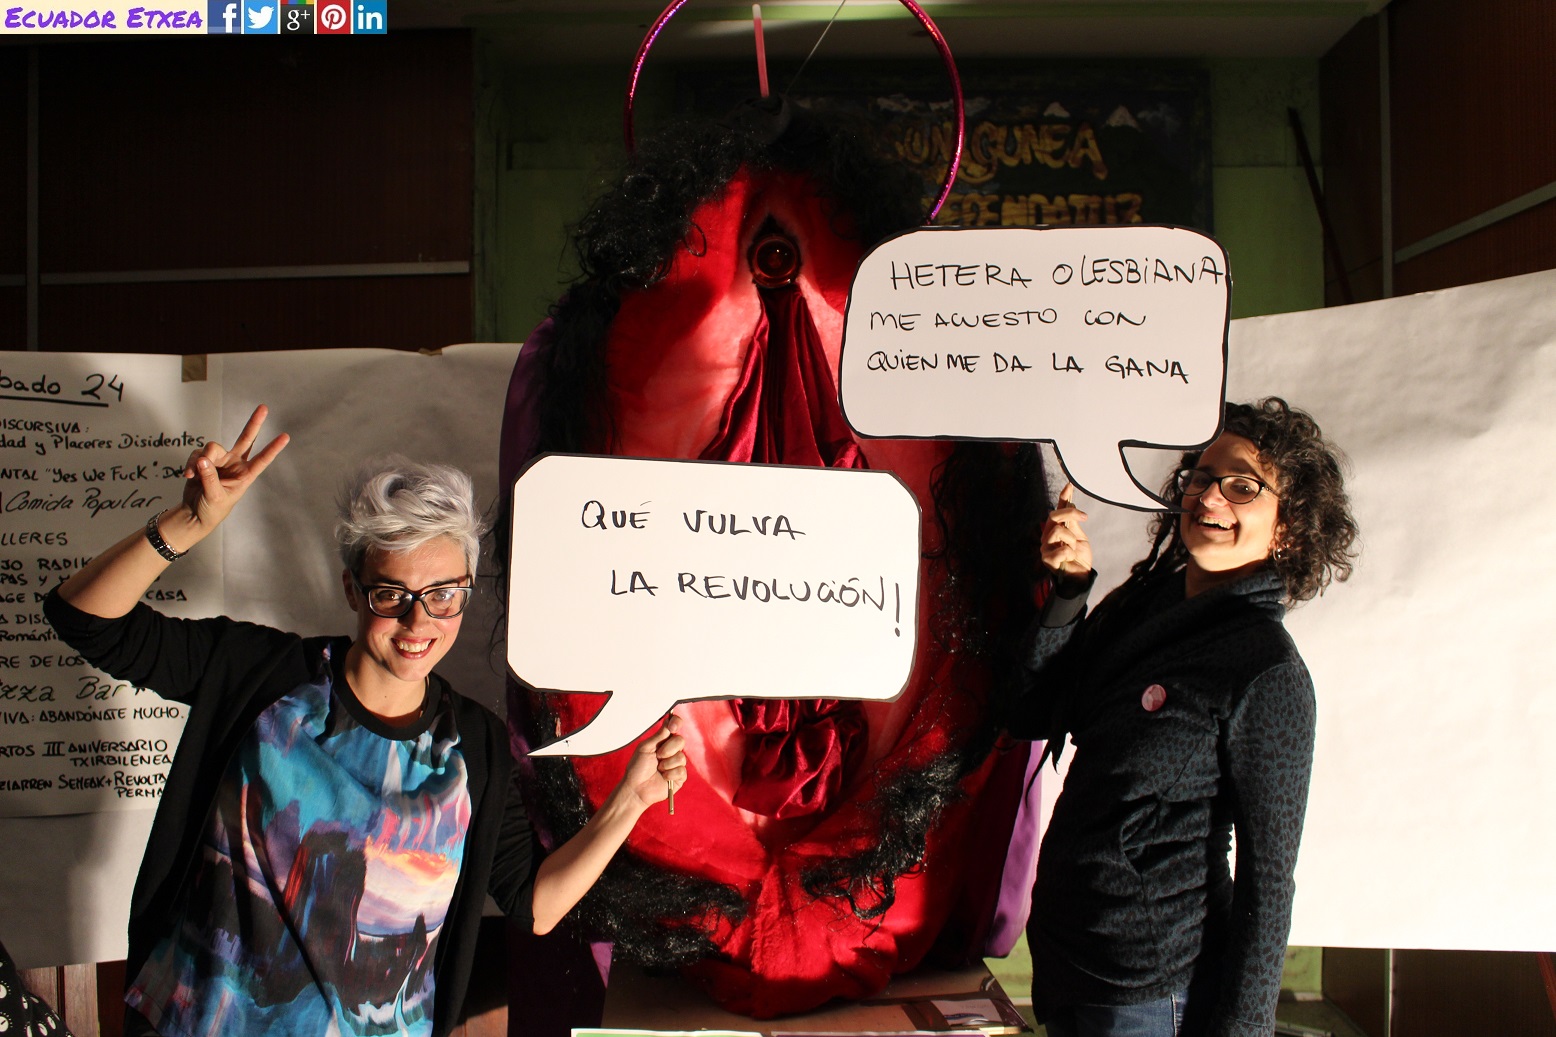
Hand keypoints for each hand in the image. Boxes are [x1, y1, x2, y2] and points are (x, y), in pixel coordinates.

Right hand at [174, 405, 289, 540]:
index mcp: (246, 475)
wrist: (195, 513)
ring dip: (201, 460)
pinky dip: (191, 464)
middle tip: (264, 407)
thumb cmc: (212, 509)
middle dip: (254, 423)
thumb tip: (203, 459)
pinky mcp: (203, 459)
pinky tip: (188, 475)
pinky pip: (196, 454)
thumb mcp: (215, 497)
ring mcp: (220, 460)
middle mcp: (235, 464)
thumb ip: (210, 477)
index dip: (273, 448)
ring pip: (212, 448)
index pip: (262, 460)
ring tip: (194, 475)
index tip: (286, 437)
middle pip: (246, 439)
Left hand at [620, 713, 686, 809]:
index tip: (672, 727)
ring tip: (658, 769)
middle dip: (668, 749)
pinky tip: (663, 777)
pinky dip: (670, 774)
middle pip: (680, 741)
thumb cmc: (637, 768)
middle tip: (658, 756)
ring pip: (681, 757)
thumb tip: (668, 721)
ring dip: (667, 764)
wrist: (636, 788)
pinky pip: (682, 770)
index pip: (675, 726)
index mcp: (663, 741)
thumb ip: (659, 736)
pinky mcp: (680, 776)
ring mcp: (677, 763)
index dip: (677, 723)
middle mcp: (672, 750)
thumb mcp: (645, 748)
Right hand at [1039, 483, 1091, 579]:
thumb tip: (1071, 502)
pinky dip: (1070, 553)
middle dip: (1070, 514)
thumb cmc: (1079, 557)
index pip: (1057, 510)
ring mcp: (1046, 547)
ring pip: (1058, 531)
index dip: (1063, 497)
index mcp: (1055, 529)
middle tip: (1084, 518)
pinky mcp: (1047, 559)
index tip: (1069, 486)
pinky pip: (1062, 549)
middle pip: (1054, 516)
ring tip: (1074, 549)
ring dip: (1071, 540)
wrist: (1081, 576)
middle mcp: (1048, 536)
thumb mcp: (1080, 536)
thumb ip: (1073, 522)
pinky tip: (1070, 559)